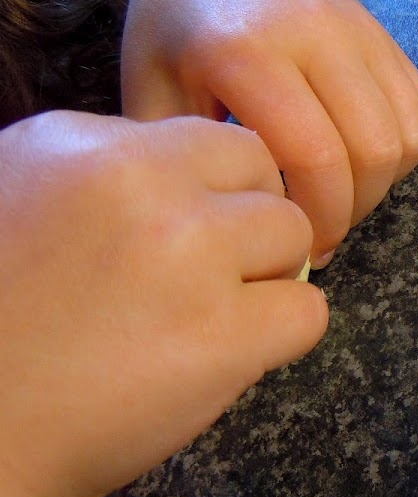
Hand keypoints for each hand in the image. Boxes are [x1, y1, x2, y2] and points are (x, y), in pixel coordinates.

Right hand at [0, 112, 327, 496]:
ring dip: (267, 279)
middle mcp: (140, 184)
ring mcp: (187, 254)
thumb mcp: (23, 195)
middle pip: (264, 177)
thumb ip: (111, 171)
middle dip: (251, 226)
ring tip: (204, 317)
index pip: (217, 140)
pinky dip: (279, 337)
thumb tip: (199, 176)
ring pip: (294, 236)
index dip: (220, 191)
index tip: (198, 231)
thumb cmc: (0, 323)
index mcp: (83, 143)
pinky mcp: (221, 334)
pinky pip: (307, 313)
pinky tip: (223, 355)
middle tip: (207, 276)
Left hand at [121, 0, 417, 268]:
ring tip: (341, 196)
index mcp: (248, 50)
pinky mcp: (387, 36)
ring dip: (383, 184)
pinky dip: (402, 151)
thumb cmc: (177, 19)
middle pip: (374, 151)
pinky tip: (359, 157)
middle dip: (354, 211)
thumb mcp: (150, 87)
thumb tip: (242, 232)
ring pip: (410, 136)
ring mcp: (362, 31)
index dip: (316, 216)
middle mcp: (317, 35)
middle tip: (322, 232)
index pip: (314, 155)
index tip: (296, 245)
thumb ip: (190, 160)